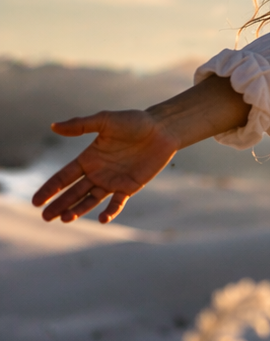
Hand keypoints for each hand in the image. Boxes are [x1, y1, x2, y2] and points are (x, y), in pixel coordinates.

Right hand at [32, 110, 179, 223]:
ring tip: (66, 219)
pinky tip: (102, 220)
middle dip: (59, 204)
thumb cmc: (133, 122)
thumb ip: (80, 125)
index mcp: (88, 158)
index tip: (36, 201)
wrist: (161, 129)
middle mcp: (97, 172)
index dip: (50, 189)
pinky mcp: (129, 187)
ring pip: (91, 200)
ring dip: (79, 210)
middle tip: (46, 217)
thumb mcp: (105, 120)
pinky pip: (117, 203)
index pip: (63, 177)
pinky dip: (110, 212)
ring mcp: (113, 181)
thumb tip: (54, 126)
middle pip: (74, 192)